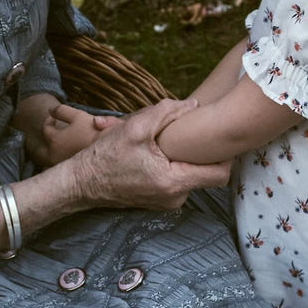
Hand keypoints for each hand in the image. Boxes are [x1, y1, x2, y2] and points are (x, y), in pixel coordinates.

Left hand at [43, 103, 122, 163]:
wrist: (111, 152)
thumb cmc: (93, 131)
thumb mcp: (78, 115)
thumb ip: (62, 111)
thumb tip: (50, 109)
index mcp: (54, 140)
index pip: (45, 128)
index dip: (49, 120)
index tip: (54, 117)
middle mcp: (54, 156)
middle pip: (42, 149)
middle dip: (48, 140)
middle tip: (57, 132)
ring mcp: (63, 166)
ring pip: (50, 162)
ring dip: (53, 154)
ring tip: (63, 146)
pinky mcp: (72, 174)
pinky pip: (60, 171)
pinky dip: (61, 165)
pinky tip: (70, 158)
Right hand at [65, 97, 232, 212]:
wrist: (81, 182)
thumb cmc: (106, 156)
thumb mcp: (136, 127)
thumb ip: (167, 112)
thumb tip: (194, 104)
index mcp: (174, 182)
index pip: (220, 175)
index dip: (226, 155)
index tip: (220, 138)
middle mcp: (175, 198)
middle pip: (205, 173)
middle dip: (200, 152)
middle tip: (191, 132)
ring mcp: (167, 202)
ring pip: (189, 175)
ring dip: (183, 157)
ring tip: (166, 141)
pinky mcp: (158, 200)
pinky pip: (176, 180)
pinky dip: (171, 165)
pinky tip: (157, 151)